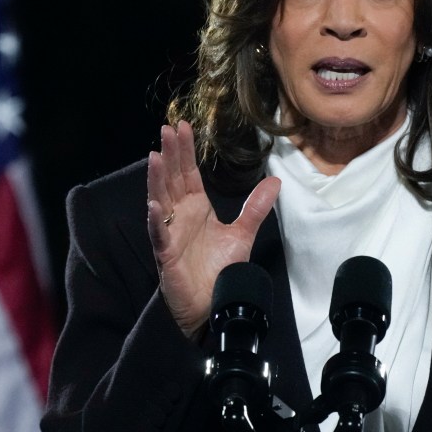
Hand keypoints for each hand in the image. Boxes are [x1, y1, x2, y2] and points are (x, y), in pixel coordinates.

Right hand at [146, 120, 280, 338]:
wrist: (216, 305)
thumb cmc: (221, 270)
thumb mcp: (243, 233)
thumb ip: (255, 207)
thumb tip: (276, 181)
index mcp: (195, 208)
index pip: (187, 173)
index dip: (184, 151)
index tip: (182, 126)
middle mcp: (180, 216)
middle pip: (172, 180)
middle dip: (170, 155)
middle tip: (167, 128)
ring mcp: (170, 234)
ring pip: (160, 201)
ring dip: (157, 180)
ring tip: (155, 157)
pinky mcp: (166, 256)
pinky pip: (160, 236)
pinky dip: (157, 221)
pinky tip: (155, 205)